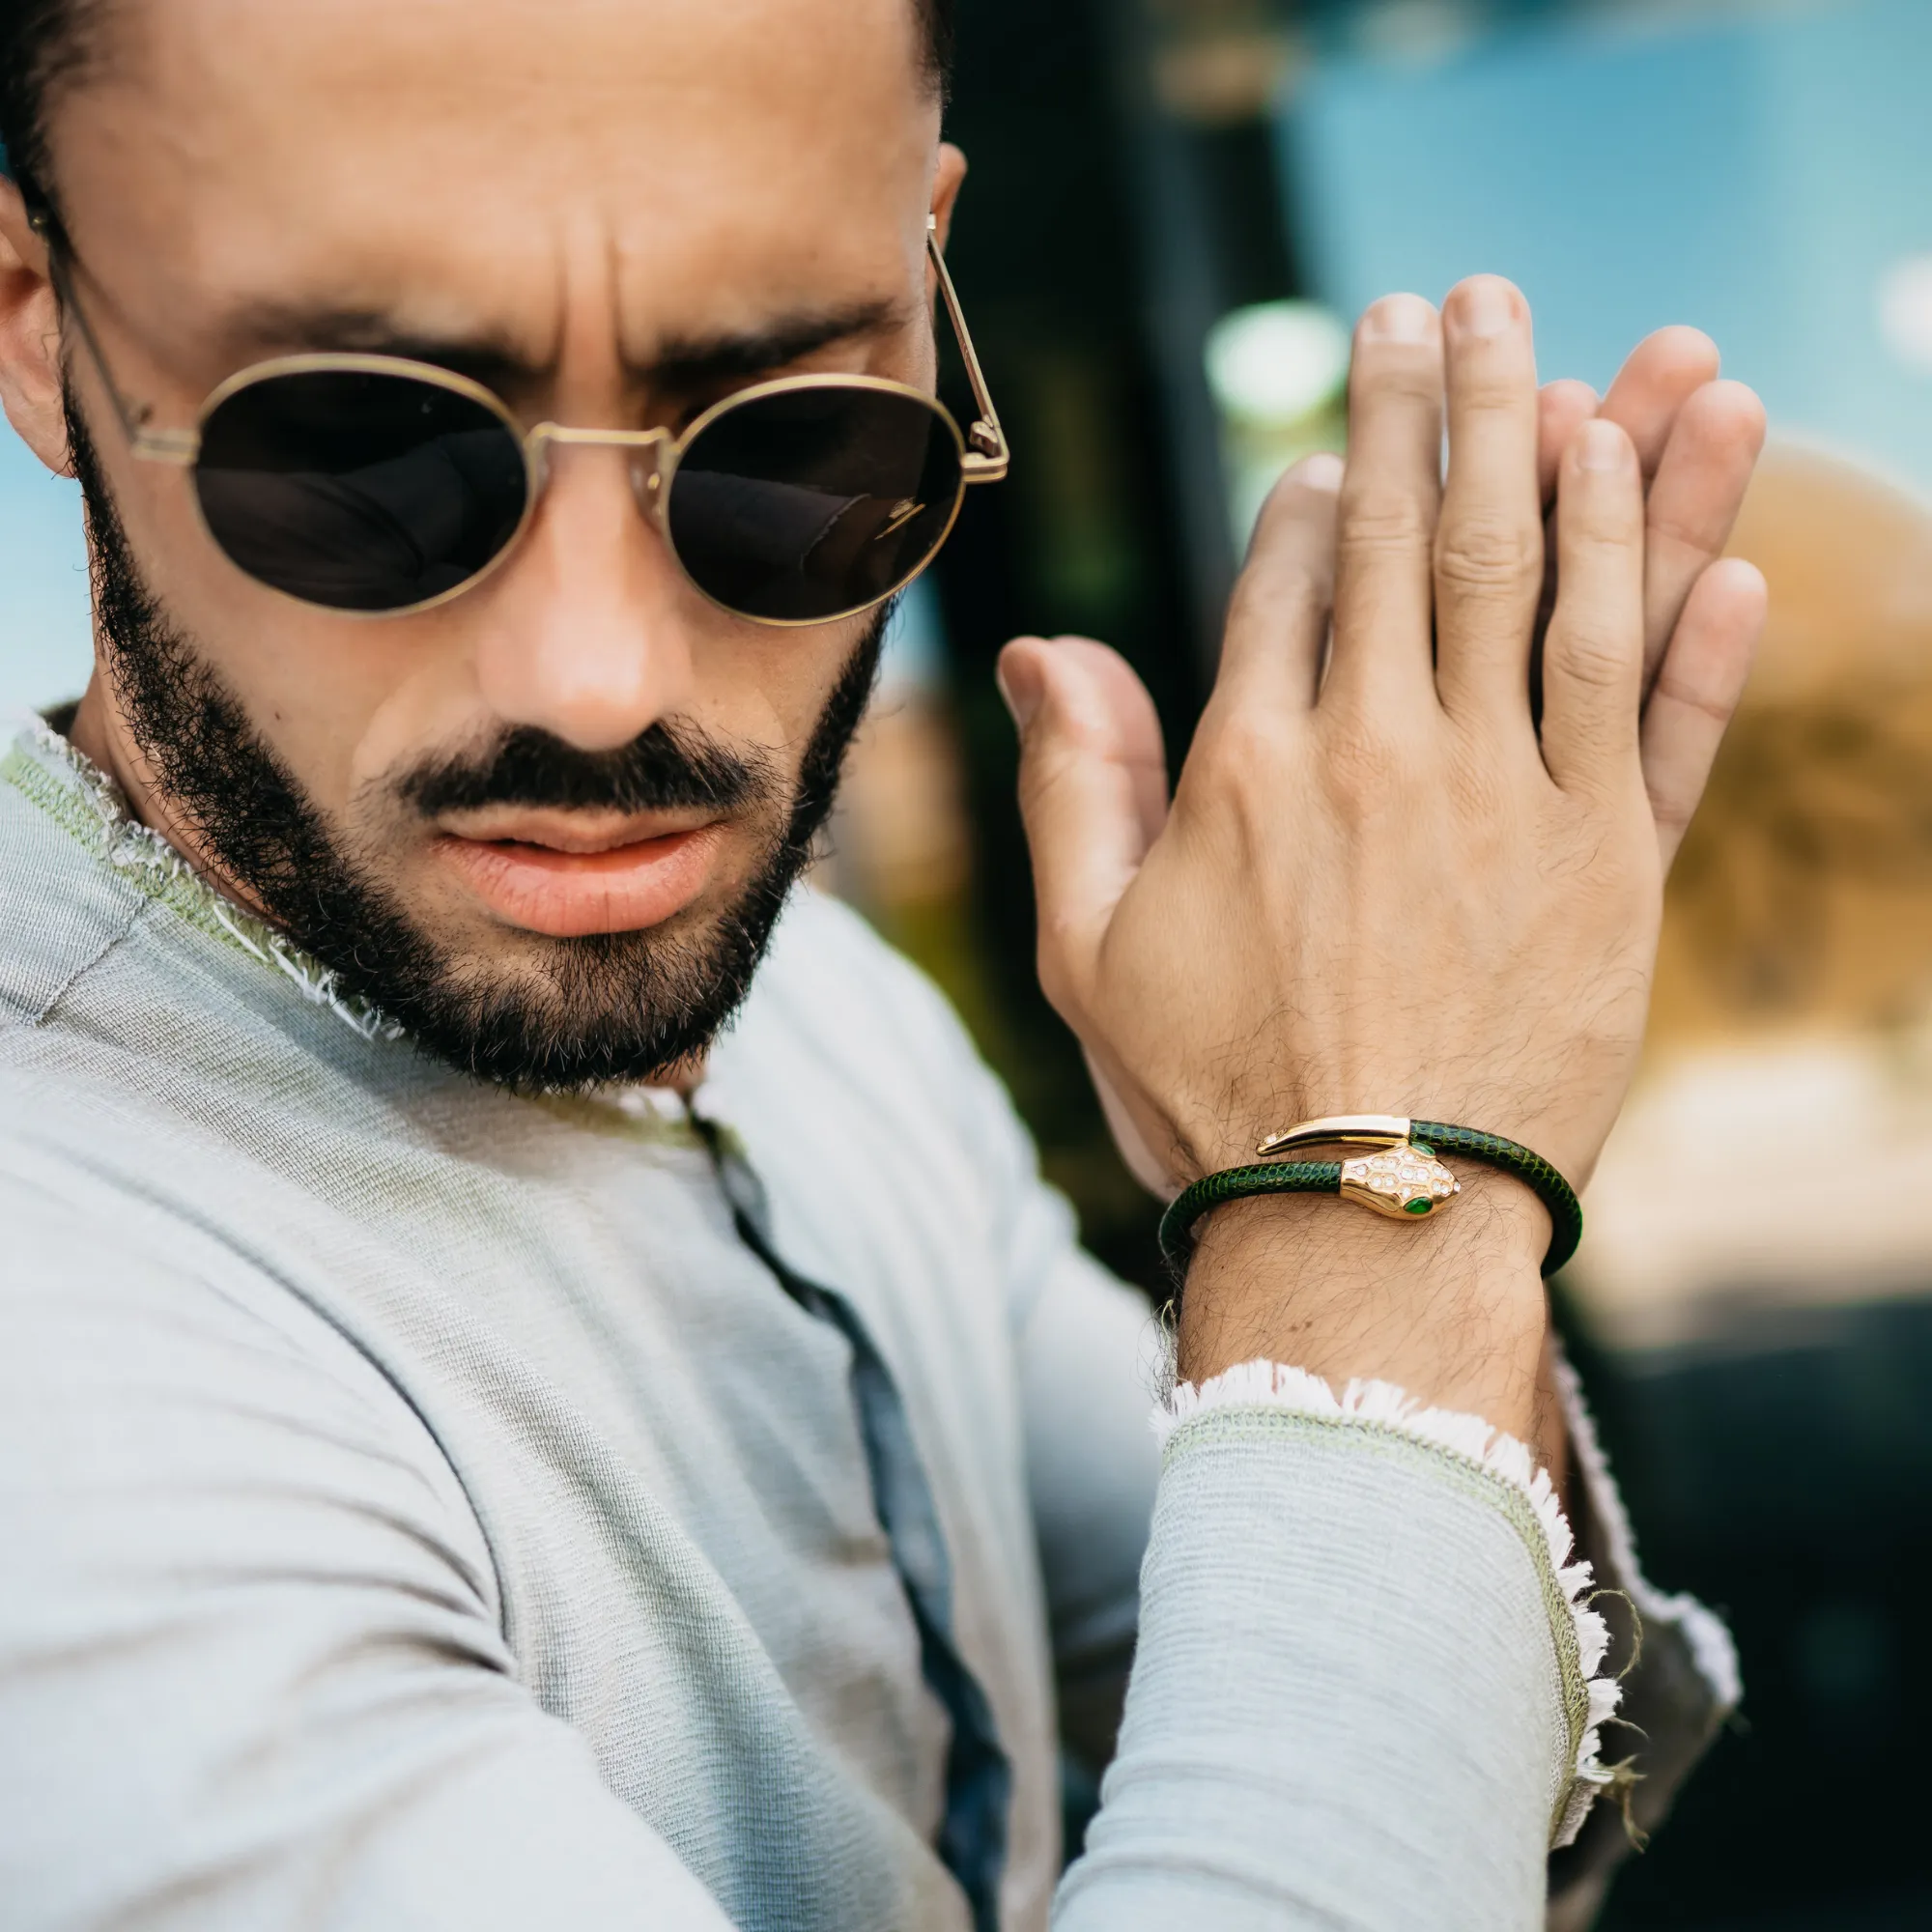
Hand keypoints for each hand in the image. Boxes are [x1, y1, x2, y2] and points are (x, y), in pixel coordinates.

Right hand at [999, 280, 1766, 1429]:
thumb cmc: (1210, 1094)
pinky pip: (1660, 717)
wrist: (1362, 1226)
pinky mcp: (1612, 872)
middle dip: (1445, 401)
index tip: (1346, 430)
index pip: (1300, 575)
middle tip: (1459, 298)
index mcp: (1254, 769)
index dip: (1328, 485)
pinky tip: (1709, 533)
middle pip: (1429, 537)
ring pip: (1559, 590)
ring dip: (1587, 456)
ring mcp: (1513, 808)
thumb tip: (1037, 648)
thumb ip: (1075, 784)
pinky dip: (1690, 616)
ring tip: (1614, 351)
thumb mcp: (1088, 949)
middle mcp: (1388, 758)